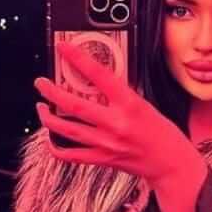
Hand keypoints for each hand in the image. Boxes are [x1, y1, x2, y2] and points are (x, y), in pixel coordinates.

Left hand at [34, 41, 204, 188]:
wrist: (171, 163)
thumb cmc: (161, 132)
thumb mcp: (144, 104)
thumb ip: (120, 95)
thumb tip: (96, 81)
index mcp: (129, 104)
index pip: (99, 76)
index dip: (78, 59)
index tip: (64, 48)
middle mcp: (116, 124)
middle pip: (74, 105)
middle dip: (52, 92)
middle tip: (41, 83)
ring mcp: (107, 144)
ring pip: (67, 129)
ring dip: (48, 118)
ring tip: (41, 107)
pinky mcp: (103, 159)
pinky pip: (72, 154)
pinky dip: (56, 147)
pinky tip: (48, 138)